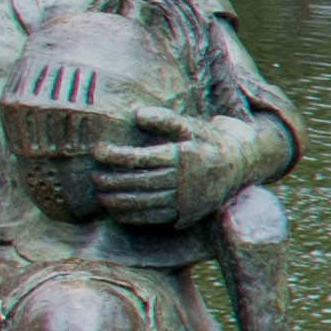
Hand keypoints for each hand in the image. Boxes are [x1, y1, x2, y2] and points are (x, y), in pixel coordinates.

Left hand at [87, 106, 267, 231]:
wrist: (238, 166)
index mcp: (183, 155)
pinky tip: (116, 212)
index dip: (115, 155)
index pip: (141, 157)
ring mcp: (186, 199)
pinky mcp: (186, 213)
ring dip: (118, 201)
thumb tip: (136, 113)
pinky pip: (155, 217)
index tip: (97, 151)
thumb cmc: (206, 141)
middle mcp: (184, 179)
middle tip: (93, 177)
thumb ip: (163, 119)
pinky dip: (133, 216)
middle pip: (139, 181)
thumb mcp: (190, 125)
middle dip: (112, 180)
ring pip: (145, 202)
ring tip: (100, 196)